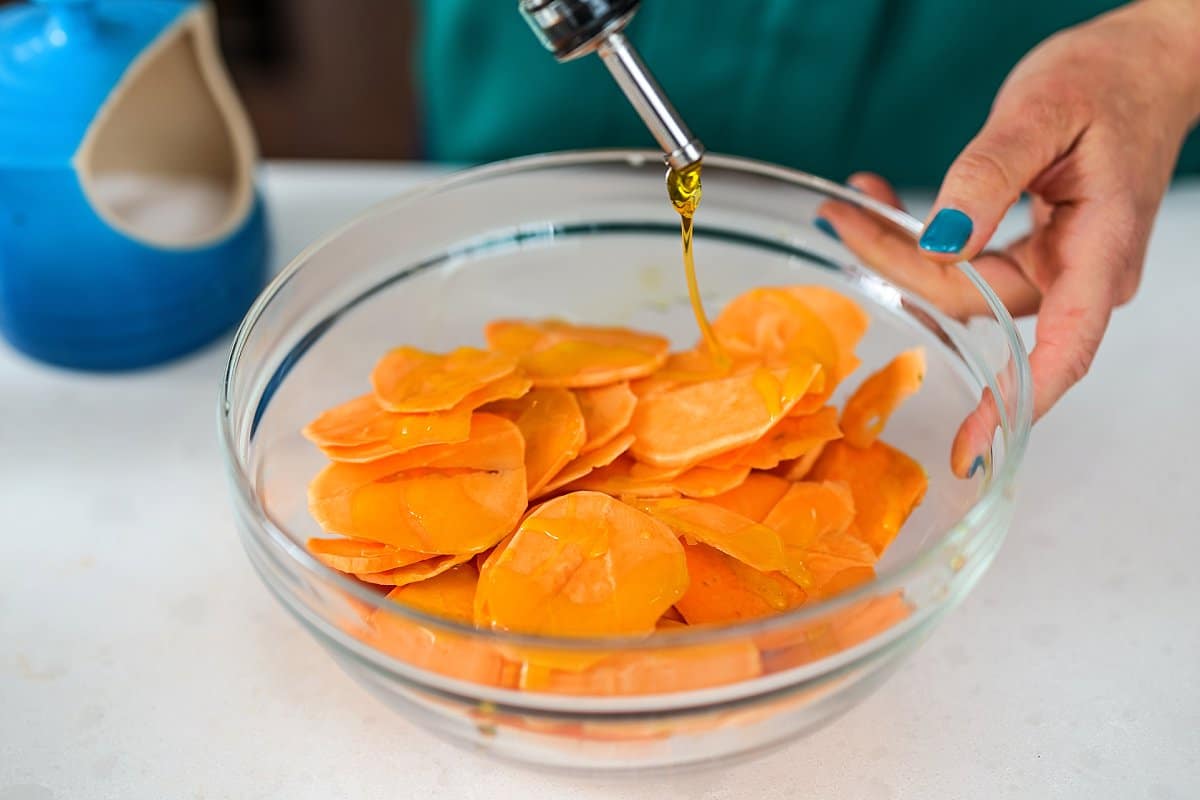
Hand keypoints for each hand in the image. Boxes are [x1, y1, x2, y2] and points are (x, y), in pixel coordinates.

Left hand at [817, 0, 1199, 475]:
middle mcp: (1081, 274)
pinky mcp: (1034, 255)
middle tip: (842, 217)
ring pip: (960, 288)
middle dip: (898, 268)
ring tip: (854, 204)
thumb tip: (941, 239)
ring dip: (900, 252)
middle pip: (974, 306)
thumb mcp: (1042, 112)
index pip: (1063, 351)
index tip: (971, 444)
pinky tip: (887, 208)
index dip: (1014, 403)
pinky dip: (922, 240)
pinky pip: (966, 266)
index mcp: (1100, 250)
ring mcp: (1057, 268)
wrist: (1142, 65)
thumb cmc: (1109, 81)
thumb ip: (989, 175)